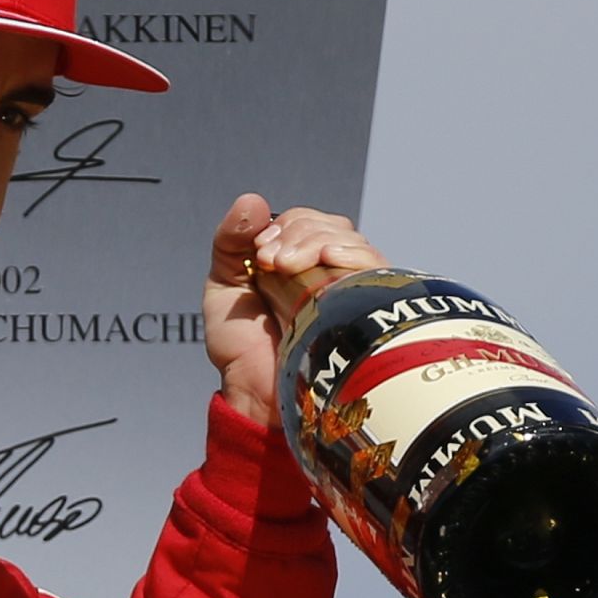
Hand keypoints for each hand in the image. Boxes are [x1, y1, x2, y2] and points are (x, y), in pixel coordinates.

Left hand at [203, 194, 387, 427]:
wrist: (258, 396)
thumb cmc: (242, 352)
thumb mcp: (223, 287)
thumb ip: (230, 241)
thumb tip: (253, 200)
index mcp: (297, 265)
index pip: (306, 221)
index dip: (285, 227)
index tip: (259, 254)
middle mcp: (327, 274)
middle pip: (330, 225)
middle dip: (297, 232)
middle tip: (270, 263)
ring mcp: (349, 291)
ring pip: (350, 240)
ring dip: (314, 241)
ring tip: (286, 268)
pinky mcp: (367, 308)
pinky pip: (374, 265)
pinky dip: (348, 252)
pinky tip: (327, 260)